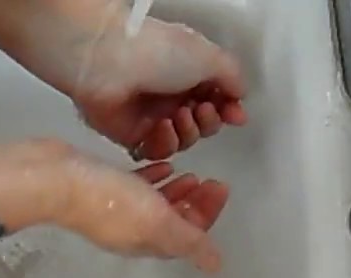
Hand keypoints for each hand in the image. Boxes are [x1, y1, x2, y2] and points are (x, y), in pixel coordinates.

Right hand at [55, 147, 225, 272]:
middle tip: (211, 180)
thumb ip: (188, 240)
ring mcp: (116, 212)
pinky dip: (154, 179)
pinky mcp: (103, 189)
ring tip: (190, 172)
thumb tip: (215, 265)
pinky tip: (162, 164)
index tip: (220, 187)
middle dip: (196, 203)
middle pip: (174, 222)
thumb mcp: (157, 222)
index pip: (188, 237)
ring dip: (177, 192)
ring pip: (156, 206)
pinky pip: (136, 188)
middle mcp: (133, 232)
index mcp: (148, 243)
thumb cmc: (109, 200)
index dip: (208, 214)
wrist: (56, 179)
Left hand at [72, 16, 248, 160]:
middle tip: (201, 109)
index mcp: (189, 73)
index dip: (228, 110)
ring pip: (183, 142)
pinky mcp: (133, 136)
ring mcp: (152, 118)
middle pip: (203, 126)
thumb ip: (232, 77)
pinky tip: (161, 126)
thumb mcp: (209, 56)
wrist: (110, 63)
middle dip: (209, 122)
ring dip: (189, 133)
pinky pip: (158, 152)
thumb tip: (240, 96)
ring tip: (179, 115)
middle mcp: (172, 96)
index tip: (236, 116)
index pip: (217, 100)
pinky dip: (165, 142)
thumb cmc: (159, 52)